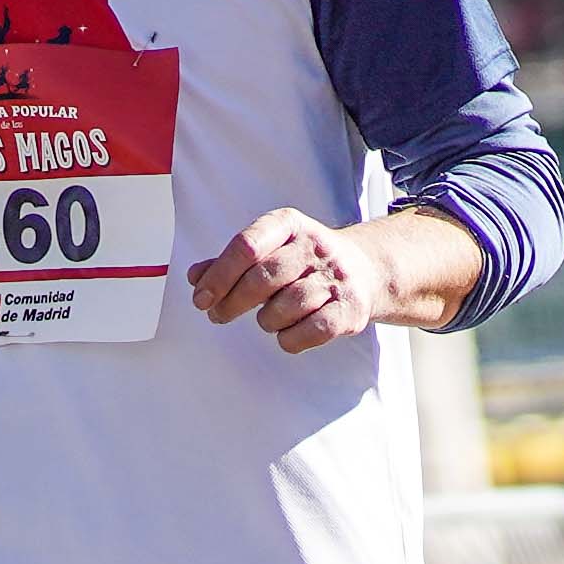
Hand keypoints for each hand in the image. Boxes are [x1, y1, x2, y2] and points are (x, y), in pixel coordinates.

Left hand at [190, 208, 394, 350]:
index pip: (247, 245)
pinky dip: (291, 338)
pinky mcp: (351, 308)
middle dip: (232, 302)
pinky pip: (313, 331)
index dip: (219, 275)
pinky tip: (287, 334)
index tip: (201, 299)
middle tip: (218, 315)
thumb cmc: (304, 262)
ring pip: (286, 306)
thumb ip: (231, 262)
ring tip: (265, 319)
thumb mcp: (270, 248)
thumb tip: (196, 277)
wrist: (367, 270)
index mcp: (289, 224)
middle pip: (263, 277)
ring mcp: (336, 277)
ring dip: (266, 320)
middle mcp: (315, 246)